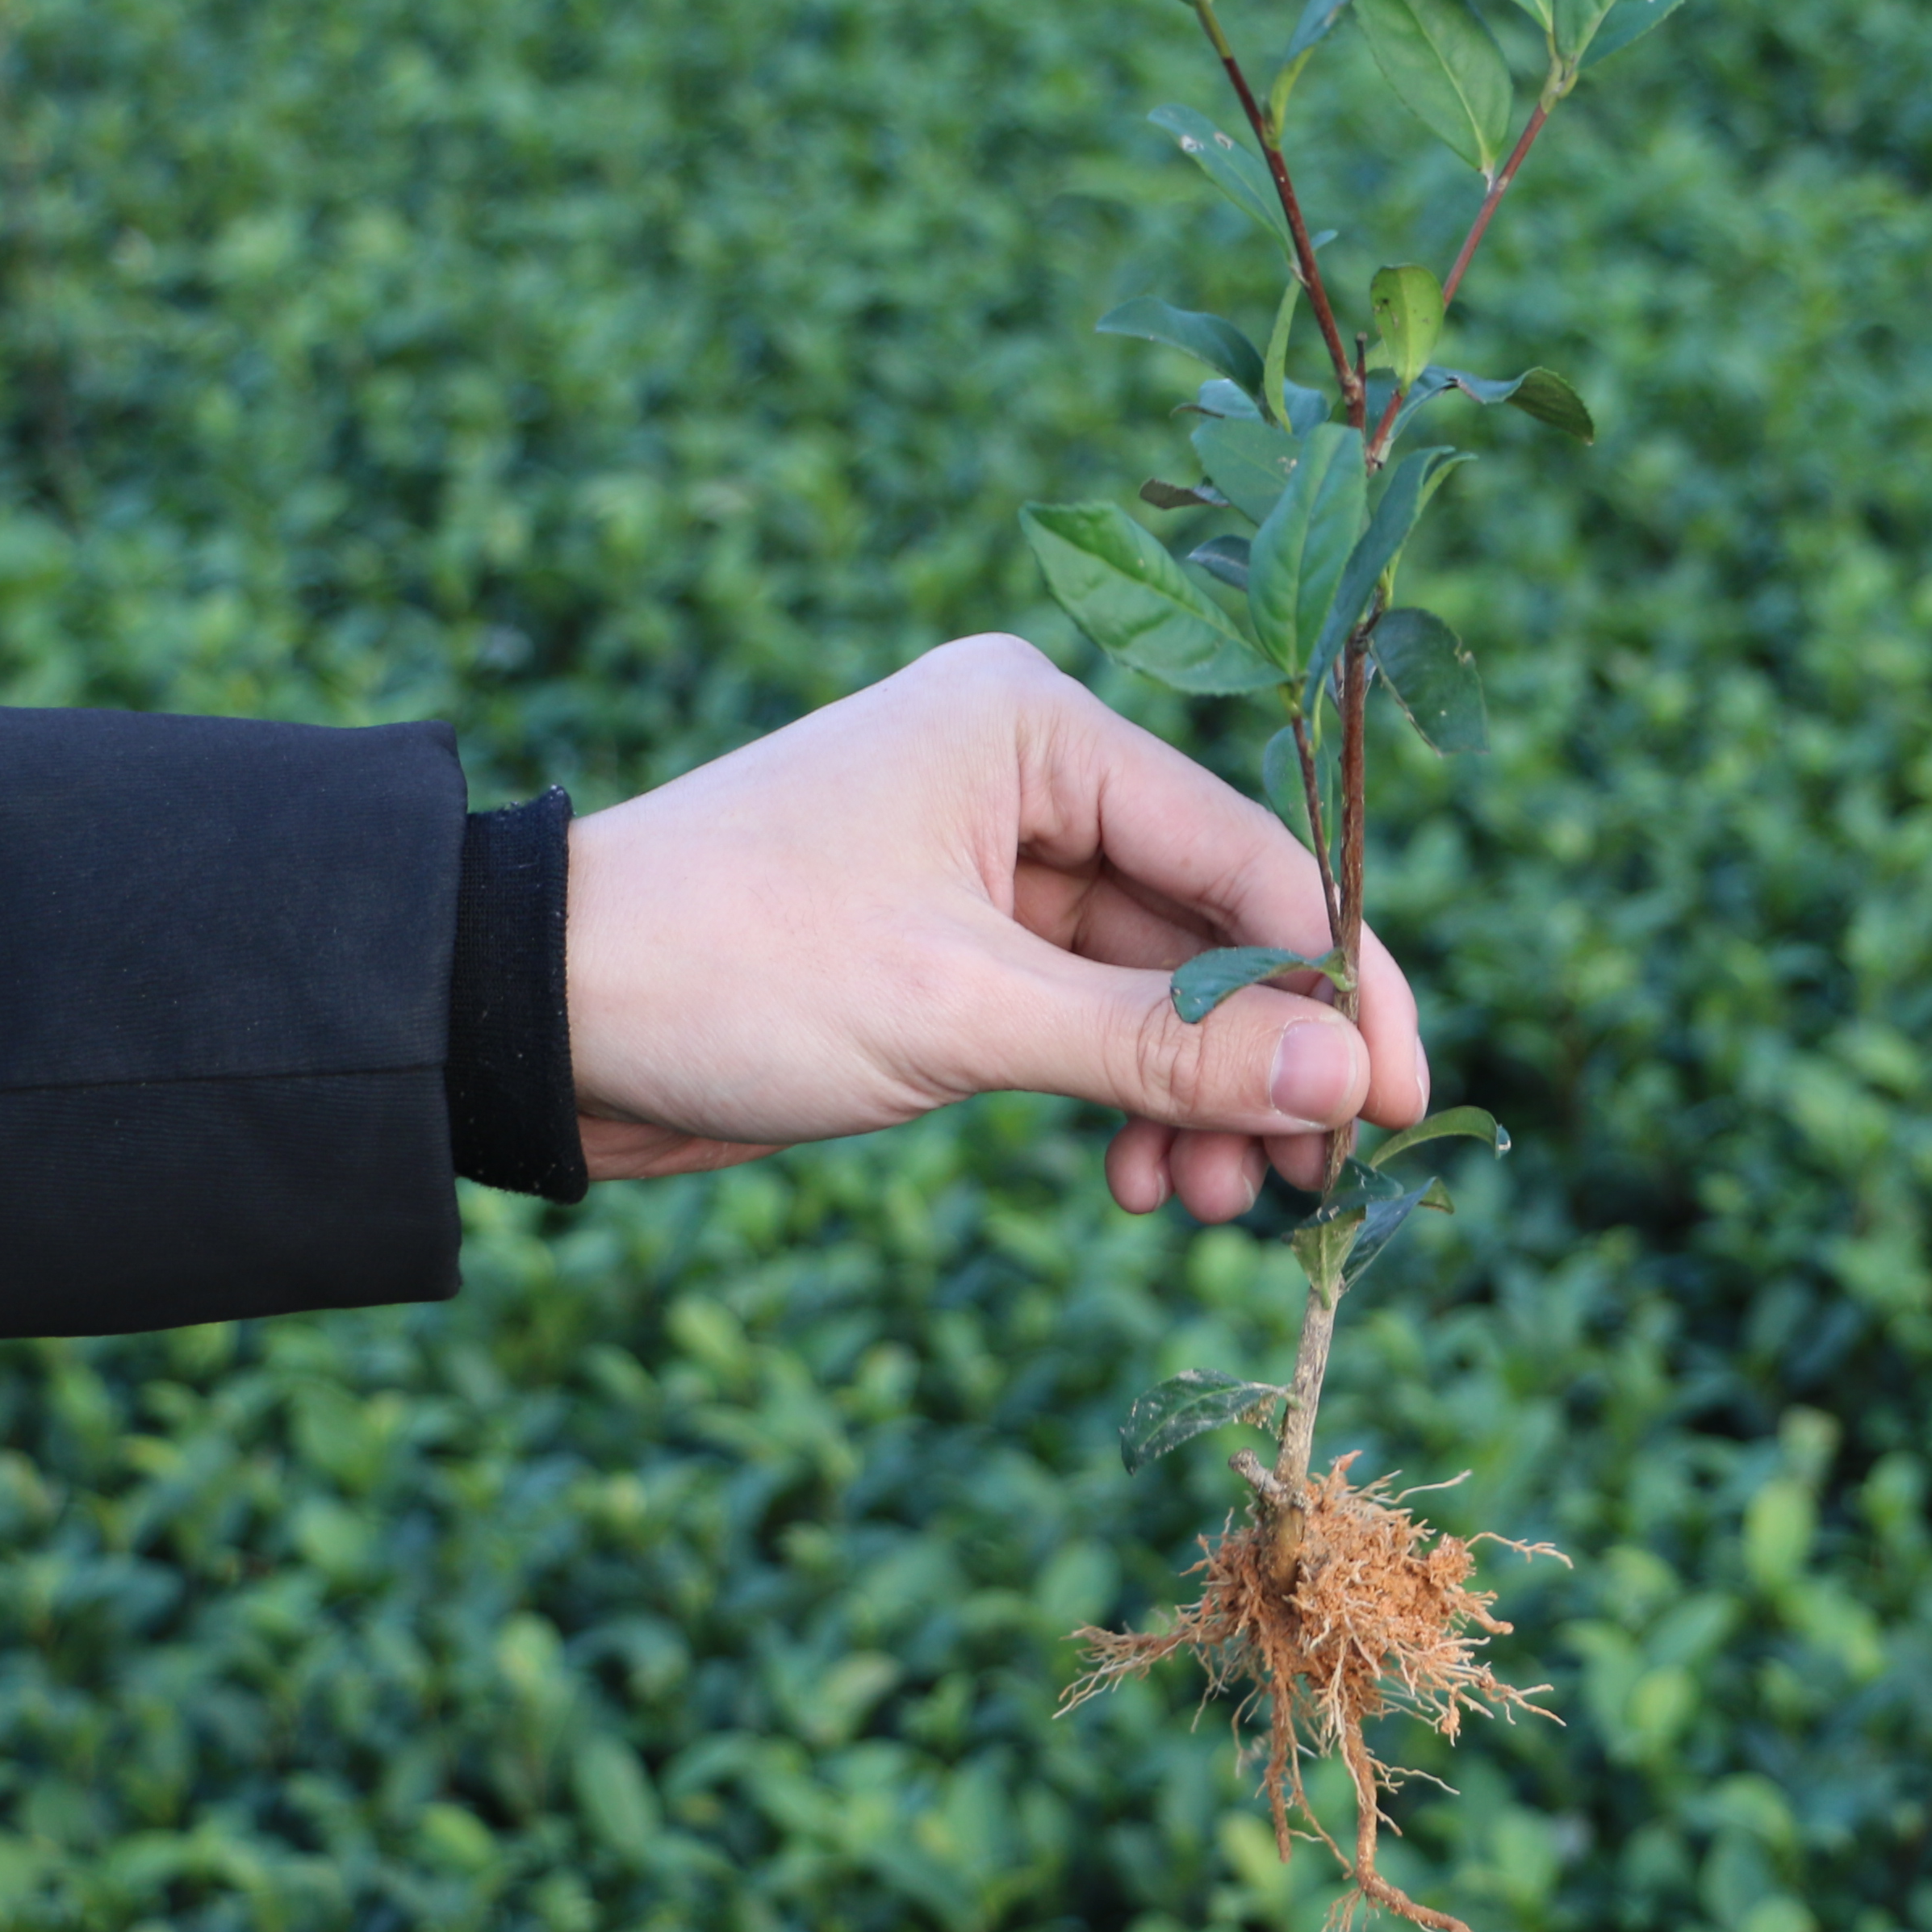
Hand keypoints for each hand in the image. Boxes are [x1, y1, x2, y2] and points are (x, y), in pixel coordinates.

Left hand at [559, 634, 1429, 1217]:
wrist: (529, 1016)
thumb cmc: (732, 970)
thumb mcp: (961, 1014)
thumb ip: (1160, 1050)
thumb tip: (1347, 1077)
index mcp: (1034, 725)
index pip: (1247, 855)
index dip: (1341, 985)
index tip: (1402, 1105)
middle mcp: (1027, 770)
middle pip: (1216, 926)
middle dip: (1264, 1060)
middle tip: (1311, 1184)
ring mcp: (992, 859)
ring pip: (1160, 989)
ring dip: (1199, 1101)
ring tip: (1209, 1206)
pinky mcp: (958, 943)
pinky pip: (1091, 1021)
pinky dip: (1126, 1102)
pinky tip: (1138, 1181)